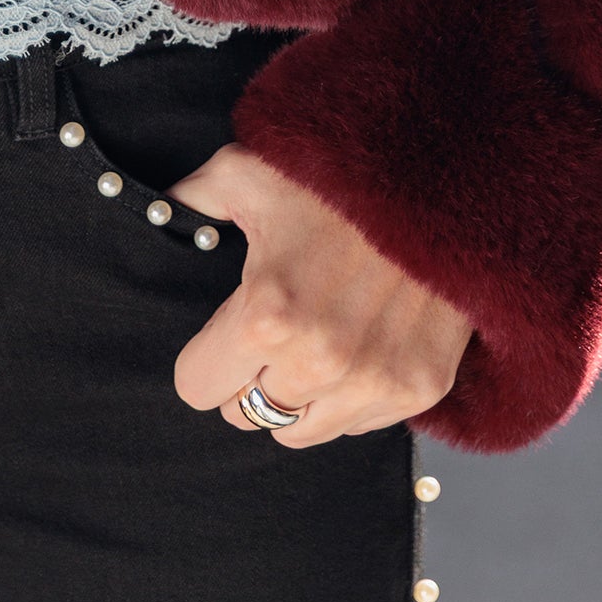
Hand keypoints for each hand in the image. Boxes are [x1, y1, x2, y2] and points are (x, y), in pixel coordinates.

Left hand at [167, 143, 471, 447]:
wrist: (442, 175)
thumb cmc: (339, 175)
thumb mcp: (247, 172)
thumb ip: (191, 200)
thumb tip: (159, 213)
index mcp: (266, 315)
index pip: (198, 387)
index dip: (203, 359)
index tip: (220, 335)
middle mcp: (318, 361)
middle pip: (247, 413)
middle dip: (248, 376)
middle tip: (268, 333)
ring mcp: (373, 380)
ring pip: (300, 429)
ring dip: (297, 394)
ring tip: (310, 341)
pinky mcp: (419, 387)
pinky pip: (357, 424)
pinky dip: (349, 396)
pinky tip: (355, 345)